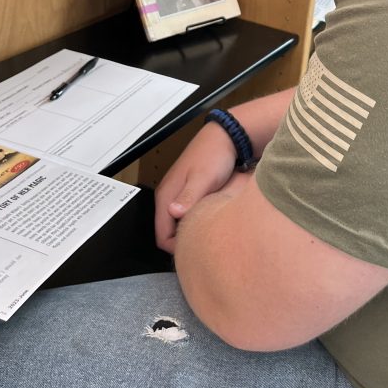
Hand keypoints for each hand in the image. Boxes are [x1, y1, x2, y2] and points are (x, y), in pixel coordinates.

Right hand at [154, 122, 236, 253]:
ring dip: (190, 231)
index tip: (196, 249)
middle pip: (168, 233)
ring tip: (209, 232)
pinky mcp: (188, 194)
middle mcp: (168, 197)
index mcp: (166, 195)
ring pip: (177, 225)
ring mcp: (177, 195)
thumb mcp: (203, 178)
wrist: (225, 138)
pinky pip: (186, 216)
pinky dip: (195, 221)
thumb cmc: (214, 156)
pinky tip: (210, 220)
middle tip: (205, 243)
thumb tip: (173, 212)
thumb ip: (188, 196)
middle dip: (183, 242)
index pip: (162, 237)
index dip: (177, 248)